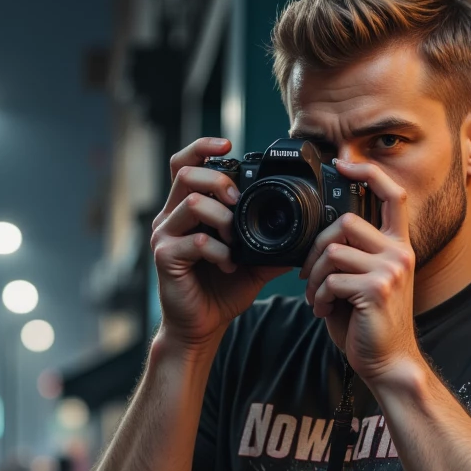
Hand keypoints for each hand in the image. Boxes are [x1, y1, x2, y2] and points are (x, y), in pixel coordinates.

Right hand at [150, 137, 285, 349]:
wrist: (201, 326)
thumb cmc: (220, 292)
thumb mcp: (252, 262)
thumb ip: (269, 242)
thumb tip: (305, 231)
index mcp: (187, 211)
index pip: (185, 164)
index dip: (202, 148)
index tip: (228, 145)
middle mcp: (171, 218)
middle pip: (186, 174)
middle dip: (219, 181)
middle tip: (237, 200)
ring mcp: (164, 236)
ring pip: (191, 203)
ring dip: (222, 217)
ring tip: (234, 239)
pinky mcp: (165, 257)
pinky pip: (195, 241)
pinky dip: (219, 251)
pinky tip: (229, 265)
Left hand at [300, 158, 420, 384]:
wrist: (389, 362)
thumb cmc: (372, 324)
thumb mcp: (367, 282)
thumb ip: (354, 255)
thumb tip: (321, 235)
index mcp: (399, 246)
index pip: (392, 195)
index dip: (368, 173)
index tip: (344, 164)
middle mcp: (400, 252)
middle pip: (346, 221)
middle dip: (316, 247)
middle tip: (309, 274)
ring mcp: (391, 270)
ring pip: (333, 250)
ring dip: (314, 276)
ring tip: (316, 296)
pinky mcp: (376, 290)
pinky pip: (332, 280)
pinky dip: (320, 296)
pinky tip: (324, 310)